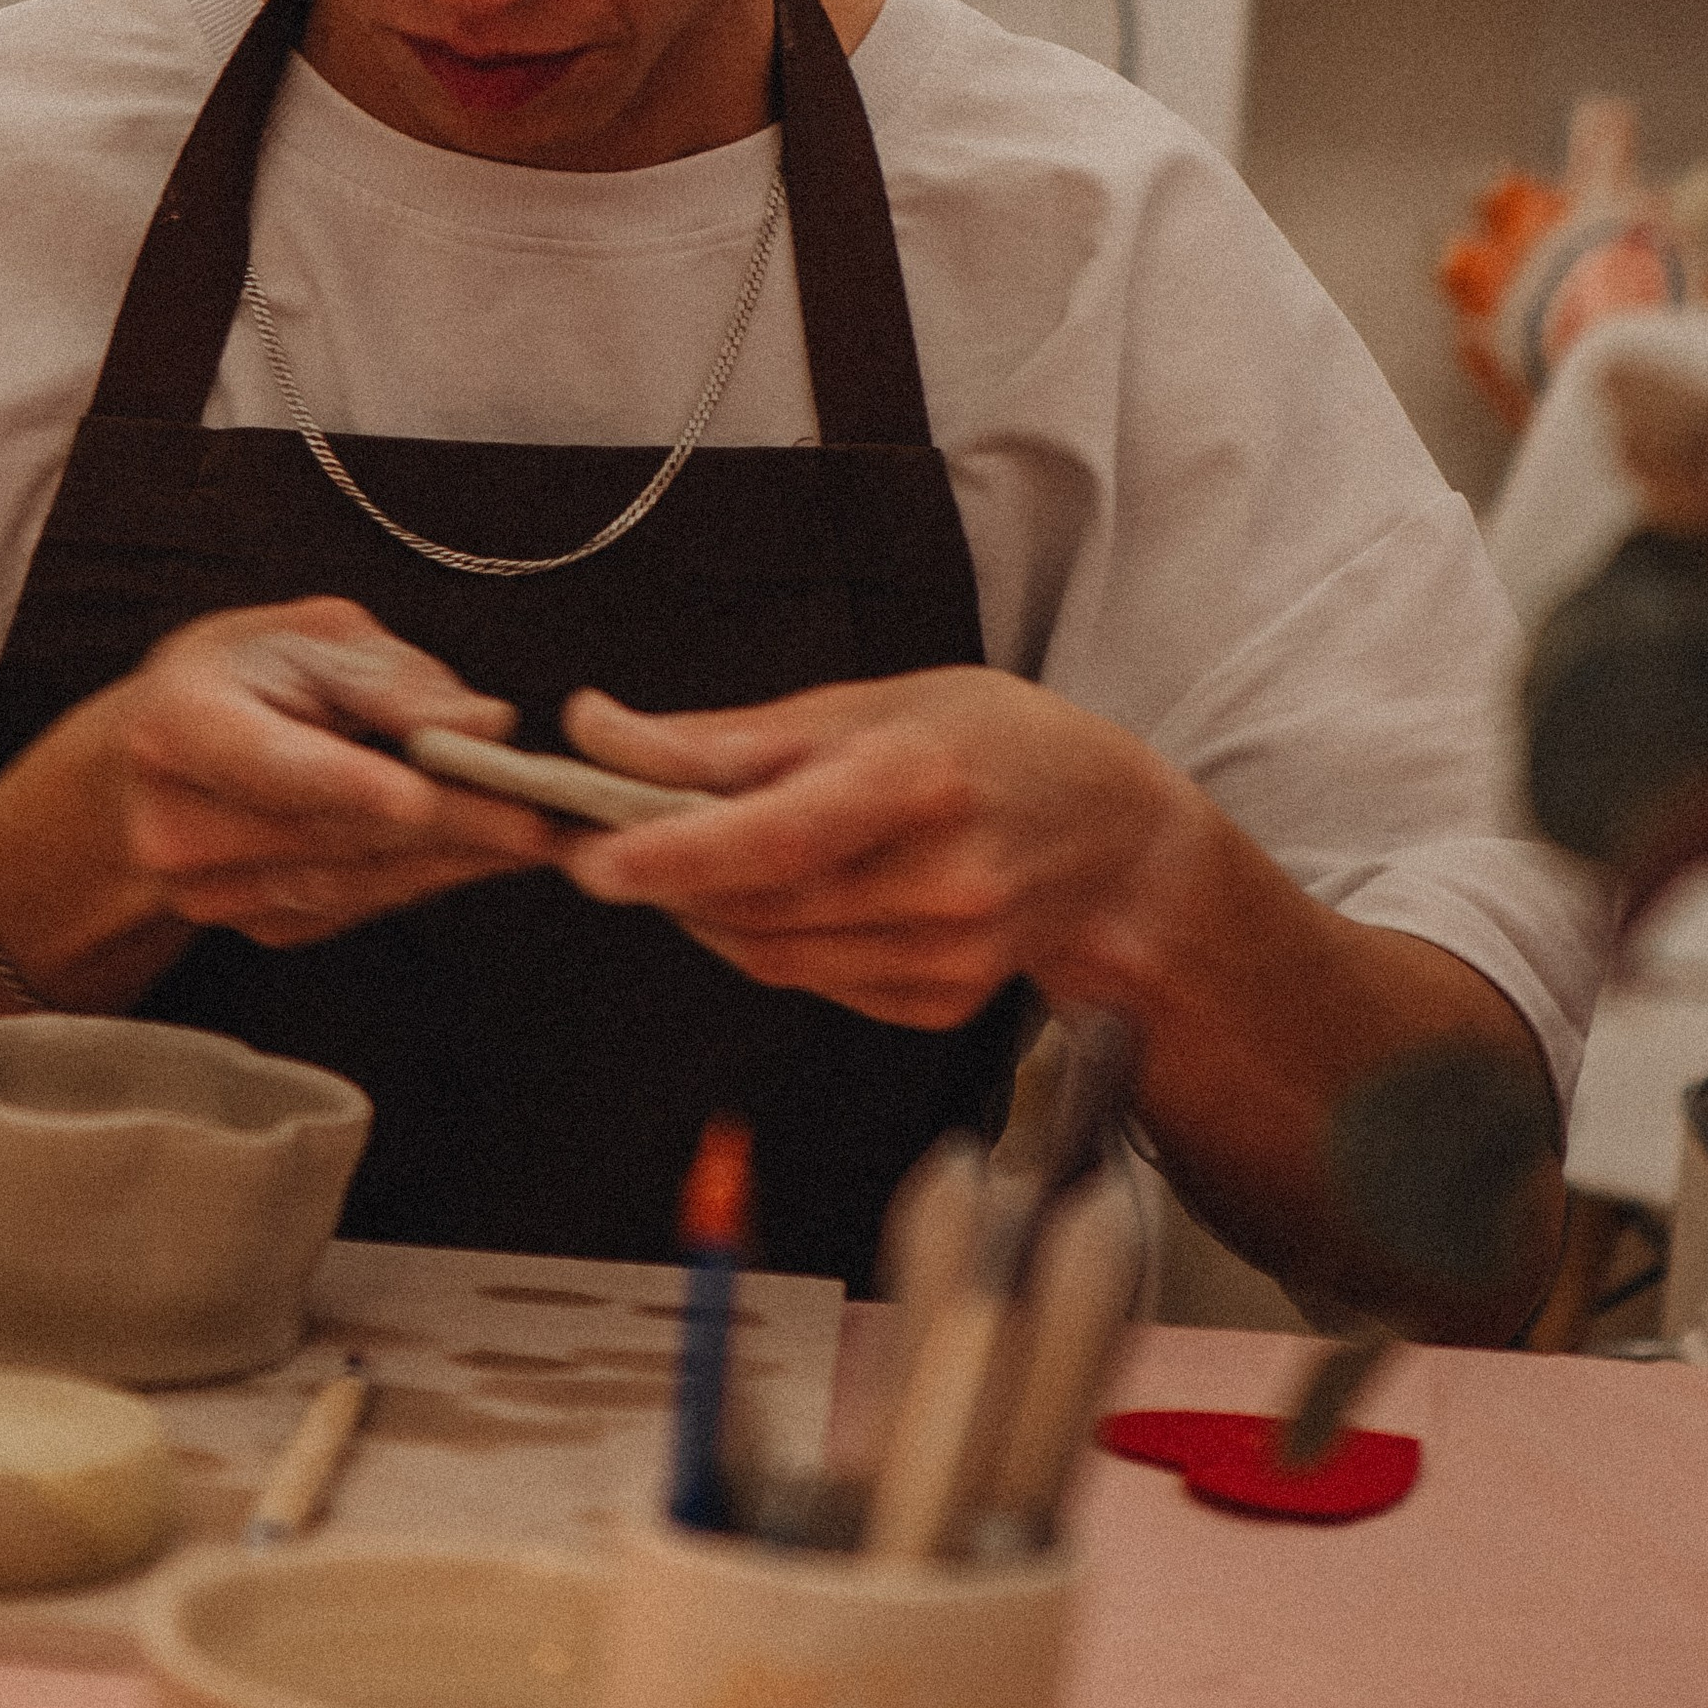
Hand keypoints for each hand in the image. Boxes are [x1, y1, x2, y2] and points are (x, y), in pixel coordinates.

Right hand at [118, 600, 557, 944]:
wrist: (170, 753)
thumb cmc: (248, 675)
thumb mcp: (312, 638)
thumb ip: (392, 680)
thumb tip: (483, 724)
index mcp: (175, 725)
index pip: (265, 762)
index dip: (343, 782)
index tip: (418, 795)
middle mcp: (174, 825)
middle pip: (328, 833)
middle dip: (447, 822)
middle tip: (541, 814)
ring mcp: (209, 892)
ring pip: (354, 881)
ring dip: (454, 860)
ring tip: (540, 833)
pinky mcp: (257, 927)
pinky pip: (359, 906)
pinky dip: (428, 878)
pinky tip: (487, 851)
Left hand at [557, 672, 1209, 1029]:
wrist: (1117, 844)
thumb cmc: (999, 746)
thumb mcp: (879, 700)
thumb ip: (740, 733)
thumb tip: (607, 733)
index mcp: (921, 782)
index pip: (780, 834)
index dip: (677, 851)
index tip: (591, 853)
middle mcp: (940, 882)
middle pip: (759, 903)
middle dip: (661, 877)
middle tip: (595, 837)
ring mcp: (944, 958)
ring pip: (769, 953)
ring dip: (702, 909)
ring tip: (679, 856)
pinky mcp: (937, 1006)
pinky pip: (809, 981)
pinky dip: (764, 939)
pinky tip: (776, 894)